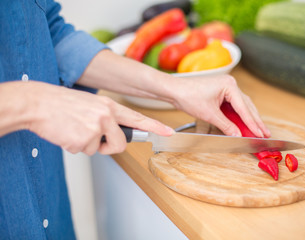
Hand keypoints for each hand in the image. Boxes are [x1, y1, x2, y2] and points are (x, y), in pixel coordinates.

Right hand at [24, 81, 172, 154]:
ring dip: (86, 145)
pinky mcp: (84, 138)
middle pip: (120, 144)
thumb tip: (114, 136)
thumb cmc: (62, 105)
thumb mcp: (91, 105)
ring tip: (74, 129)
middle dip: (108, 147)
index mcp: (109, 106)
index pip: (137, 118)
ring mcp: (96, 127)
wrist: (38, 103)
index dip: (154, 126)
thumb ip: (106, 118)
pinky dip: (73, 146)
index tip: (168, 132)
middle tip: (93, 139)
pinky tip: (66, 132)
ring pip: (98, 150)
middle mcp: (106, 115)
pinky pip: (83, 152)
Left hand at [170, 74, 270, 137]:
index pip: (244, 108)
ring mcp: (226, 88)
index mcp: (230, 86)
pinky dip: (240, 116)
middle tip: (265, 134)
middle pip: (247, 106)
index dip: (253, 123)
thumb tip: (238, 135)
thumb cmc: (189, 97)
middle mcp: (230, 84)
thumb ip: (226, 126)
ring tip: (259, 131)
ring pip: (242, 106)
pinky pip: (234, 106)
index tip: (261, 134)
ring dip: (249, 119)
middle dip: (255, 121)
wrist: (175, 90)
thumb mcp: (209, 114)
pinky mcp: (221, 92)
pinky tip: (245, 124)